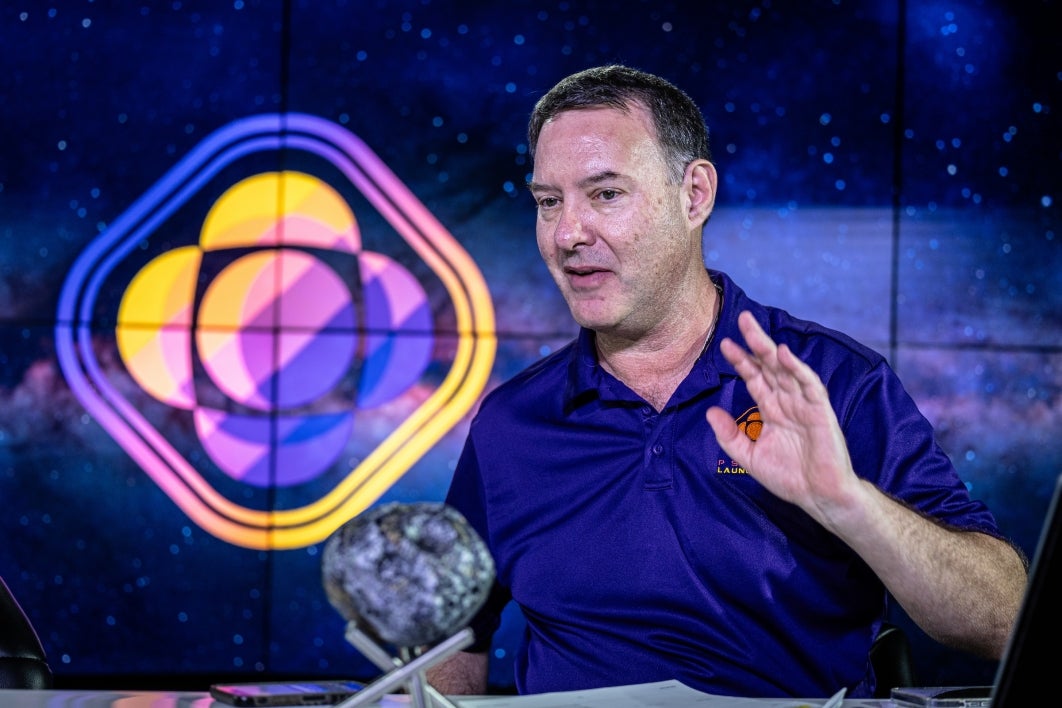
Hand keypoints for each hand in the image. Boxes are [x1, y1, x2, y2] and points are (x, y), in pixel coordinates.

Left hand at [705, 311, 858, 525]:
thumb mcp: (749, 457)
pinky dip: (798, 369)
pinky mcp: (820, 411)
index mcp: (771, 409)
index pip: (754, 378)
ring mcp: (804, 404)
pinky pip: (810, 385)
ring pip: (787, 370)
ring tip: (755, 331)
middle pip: (769, 366)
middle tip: (742, 320)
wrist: (819, 497)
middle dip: (755, 343)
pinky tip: (784, 355)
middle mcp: (787, 401)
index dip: (740, 361)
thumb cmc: (789, 477)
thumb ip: (729, 436)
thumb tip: (710, 412)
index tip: (724, 344)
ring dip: (772, 350)